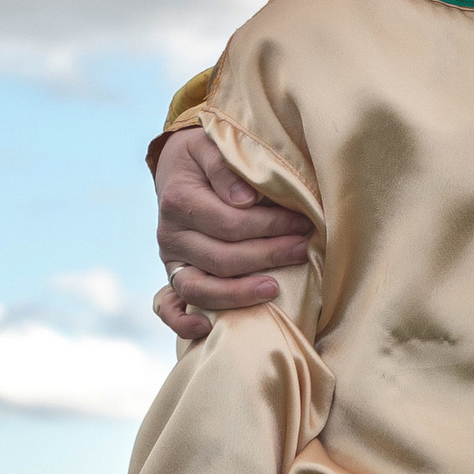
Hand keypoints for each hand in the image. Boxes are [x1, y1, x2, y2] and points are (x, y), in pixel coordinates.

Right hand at [153, 127, 313, 341]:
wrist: (178, 166)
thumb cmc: (205, 154)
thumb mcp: (211, 145)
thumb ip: (224, 167)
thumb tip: (244, 200)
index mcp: (178, 199)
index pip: (229, 223)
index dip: (269, 226)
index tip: (302, 222)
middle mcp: (171, 234)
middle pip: (221, 258)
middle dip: (268, 255)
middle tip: (304, 248)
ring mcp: (171, 260)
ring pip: (200, 289)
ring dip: (239, 294)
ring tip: (275, 289)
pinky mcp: (173, 276)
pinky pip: (170, 308)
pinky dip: (183, 323)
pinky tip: (208, 327)